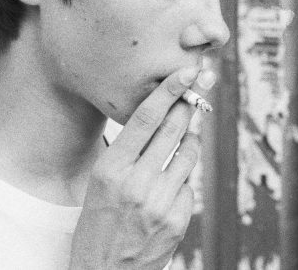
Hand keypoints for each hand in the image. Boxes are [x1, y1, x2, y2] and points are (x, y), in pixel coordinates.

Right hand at [69, 66, 212, 269]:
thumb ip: (129, 154)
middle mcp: (137, 182)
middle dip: (188, 105)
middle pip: (173, 129)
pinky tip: (170, 187)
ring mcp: (160, 201)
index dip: (168, 91)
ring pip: (189, 153)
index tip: (186, 72)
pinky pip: (190, 184)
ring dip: (190, 141)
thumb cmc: (98, 226)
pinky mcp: (178, 218)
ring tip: (183, 139)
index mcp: (111, 170)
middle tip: (198, 88)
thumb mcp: (100, 184)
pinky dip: (183, 179)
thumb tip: (161, 121)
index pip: (144, 119)